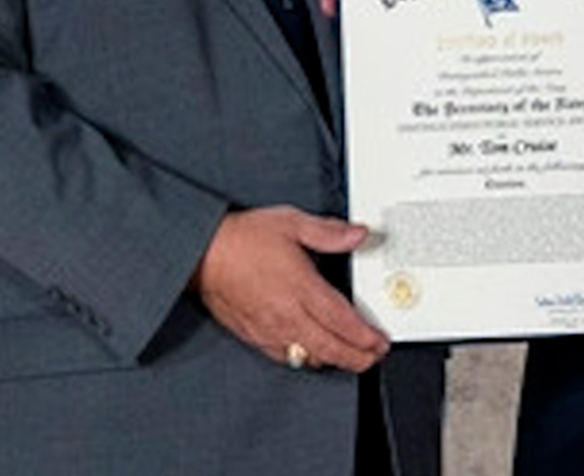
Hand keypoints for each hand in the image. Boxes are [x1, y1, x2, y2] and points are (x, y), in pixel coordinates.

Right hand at [191, 206, 389, 372]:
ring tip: (350, 356)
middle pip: (331, 349)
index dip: (367, 337)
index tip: (381, 341)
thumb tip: (358, 235)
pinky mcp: (253, 335)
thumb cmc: (242, 238)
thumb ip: (329, 232)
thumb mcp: (292, 222)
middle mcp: (287, 314)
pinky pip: (285, 358)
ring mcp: (270, 329)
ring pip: (309, 359)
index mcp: (301, 287)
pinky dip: (305, 360)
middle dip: (359, 358)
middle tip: (373, 356)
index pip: (344, 322)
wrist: (202, 253)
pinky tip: (312, 354)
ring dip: (334, 360)